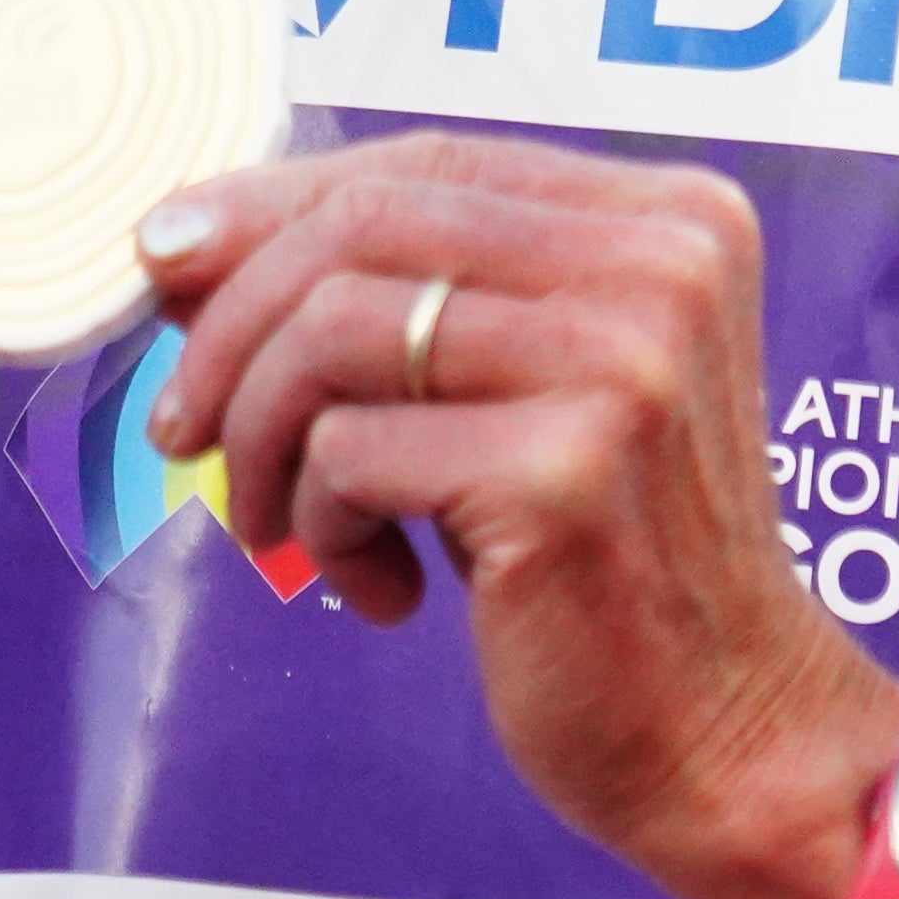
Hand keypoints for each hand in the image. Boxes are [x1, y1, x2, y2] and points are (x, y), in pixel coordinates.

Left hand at [127, 134, 896, 898]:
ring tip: (289, 525)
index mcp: (673, 221)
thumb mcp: (524, 395)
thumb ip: (404, 300)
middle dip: (232, 323)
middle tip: (182, 427)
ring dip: (263, 439)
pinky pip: (347, 451)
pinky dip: (322, 526)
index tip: (168, 258)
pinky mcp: (562, 473)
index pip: (428, 162)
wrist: (730, 736)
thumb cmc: (612, 569)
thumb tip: (189, 247)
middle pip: (364, 226)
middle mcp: (662, 267)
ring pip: (332, 331)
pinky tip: (382, 589)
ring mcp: (621, 365)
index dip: (276, 201)